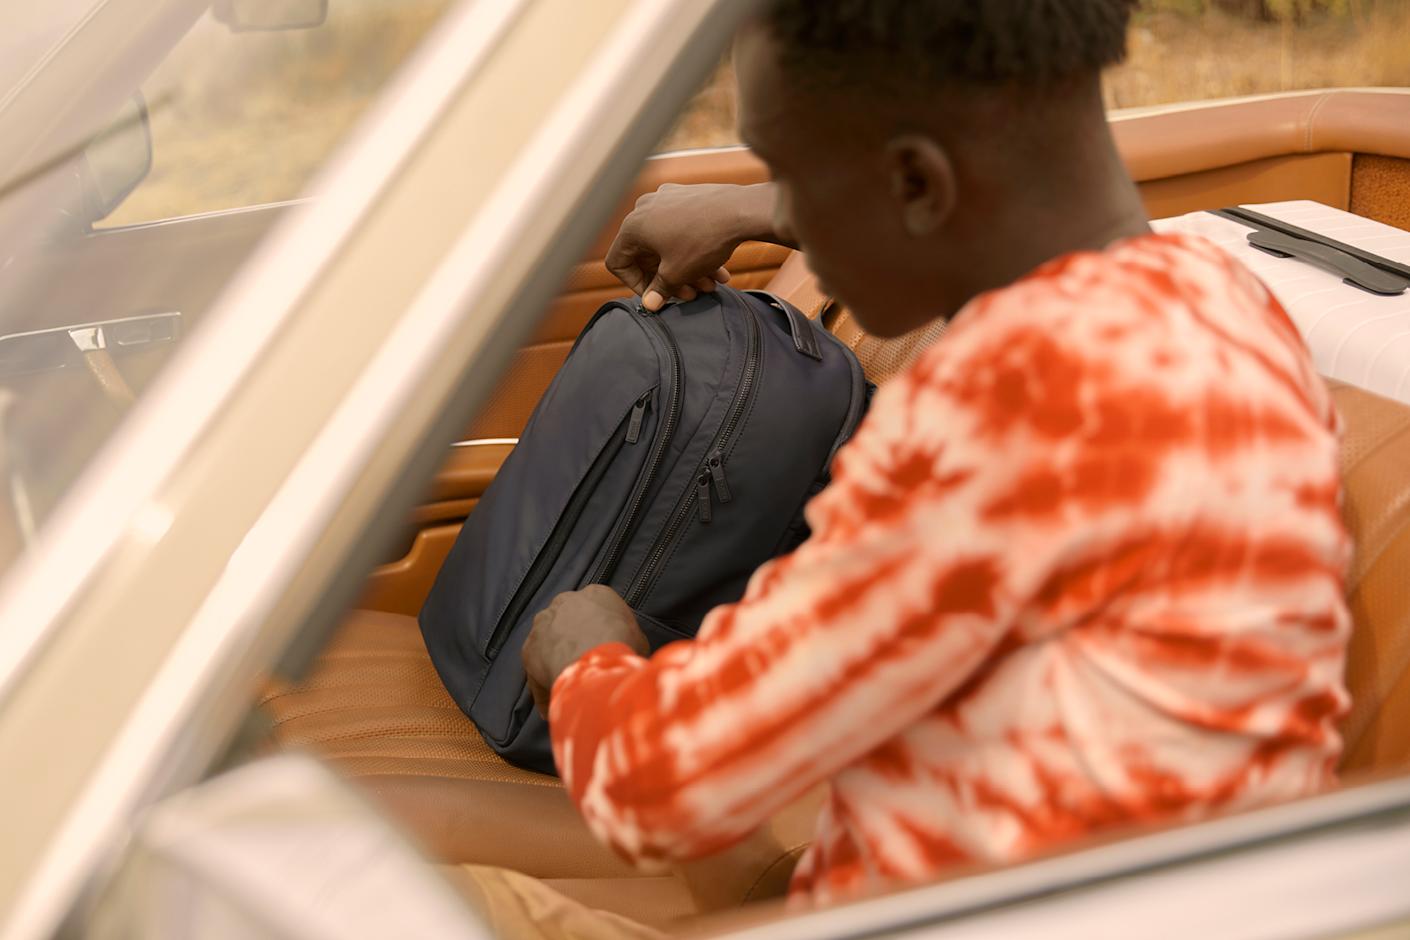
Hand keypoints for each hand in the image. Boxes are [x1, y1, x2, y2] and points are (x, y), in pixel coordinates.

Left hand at [522, 584, 648, 717]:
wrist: (597, 662)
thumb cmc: (622, 648)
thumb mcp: (638, 639)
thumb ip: (628, 638)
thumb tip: (627, 652)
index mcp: (596, 595)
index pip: (596, 608)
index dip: (600, 629)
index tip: (603, 645)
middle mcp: (565, 602)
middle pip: (568, 619)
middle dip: (573, 638)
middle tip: (584, 661)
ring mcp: (543, 623)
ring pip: (548, 640)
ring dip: (555, 657)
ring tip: (569, 682)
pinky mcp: (529, 647)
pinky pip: (536, 668)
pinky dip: (544, 684)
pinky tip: (556, 699)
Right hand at [606, 182, 782, 310]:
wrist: (740, 210)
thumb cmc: (703, 241)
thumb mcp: (677, 273)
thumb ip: (658, 290)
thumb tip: (649, 304)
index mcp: (633, 226)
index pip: (619, 262)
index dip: (636, 285)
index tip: (657, 296)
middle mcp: (645, 208)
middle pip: (648, 254)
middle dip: (670, 279)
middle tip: (690, 294)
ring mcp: (666, 199)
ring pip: (669, 244)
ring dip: (687, 269)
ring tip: (709, 286)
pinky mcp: (686, 197)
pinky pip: (682, 230)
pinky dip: (694, 251)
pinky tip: (717, 270)